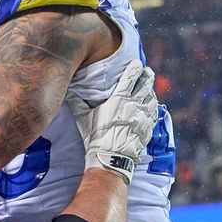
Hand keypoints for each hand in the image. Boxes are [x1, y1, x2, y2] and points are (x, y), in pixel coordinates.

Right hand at [78, 60, 157, 184]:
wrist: (110, 158)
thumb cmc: (95, 137)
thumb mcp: (83, 118)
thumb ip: (77, 102)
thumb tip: (66, 91)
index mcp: (119, 99)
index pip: (131, 77)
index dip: (135, 68)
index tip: (137, 63)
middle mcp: (134, 105)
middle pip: (146, 84)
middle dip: (147, 76)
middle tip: (147, 72)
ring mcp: (143, 117)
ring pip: (152, 98)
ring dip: (150, 91)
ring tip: (148, 88)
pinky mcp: (148, 128)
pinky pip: (154, 113)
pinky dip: (153, 107)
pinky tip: (151, 106)